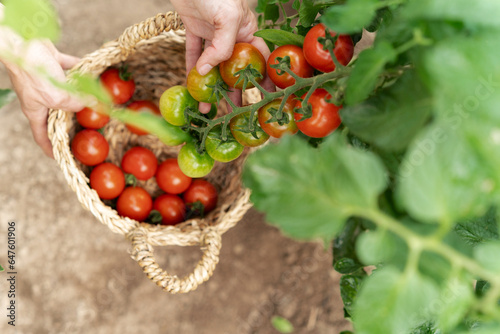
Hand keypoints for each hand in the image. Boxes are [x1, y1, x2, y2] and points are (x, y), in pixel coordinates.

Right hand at [1, 39, 85, 157]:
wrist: (22, 42)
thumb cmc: (33, 73)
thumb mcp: (56, 97)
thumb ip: (74, 104)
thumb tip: (90, 104)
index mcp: (35, 111)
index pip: (41, 136)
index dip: (50, 148)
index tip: (60, 157)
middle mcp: (41, 97)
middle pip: (58, 113)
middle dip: (72, 119)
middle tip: (89, 126)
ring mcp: (46, 80)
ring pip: (67, 90)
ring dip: (81, 92)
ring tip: (98, 99)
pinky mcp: (52, 63)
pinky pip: (71, 68)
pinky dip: (82, 70)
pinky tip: (95, 72)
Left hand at [170, 0, 273, 112]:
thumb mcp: (228, 19)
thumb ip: (222, 48)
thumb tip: (207, 73)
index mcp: (249, 30)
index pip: (260, 59)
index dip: (264, 78)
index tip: (266, 97)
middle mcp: (233, 34)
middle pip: (235, 68)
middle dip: (234, 91)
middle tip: (233, 112)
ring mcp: (213, 33)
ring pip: (213, 66)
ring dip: (210, 86)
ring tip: (207, 107)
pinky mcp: (194, 29)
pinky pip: (193, 53)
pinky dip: (191, 68)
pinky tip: (190, 84)